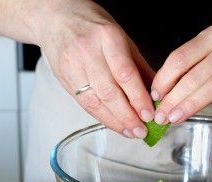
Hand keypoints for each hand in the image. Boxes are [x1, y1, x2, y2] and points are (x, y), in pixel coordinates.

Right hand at [37, 0, 154, 137]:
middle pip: (109, 92)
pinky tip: (114, 124)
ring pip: (95, 102)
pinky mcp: (63, 79)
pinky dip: (102, 117)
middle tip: (142, 130)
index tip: (150, 115)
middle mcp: (88, 52)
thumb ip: (139, 66)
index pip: (125, 74)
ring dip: (115, 121)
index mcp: (107, 38)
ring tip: (130, 132)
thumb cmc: (92, 26)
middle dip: (128, 116)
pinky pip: (84, 103)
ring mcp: (72, 66)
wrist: (55, 18)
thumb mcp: (121, 38)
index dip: (138, 98)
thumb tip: (157, 94)